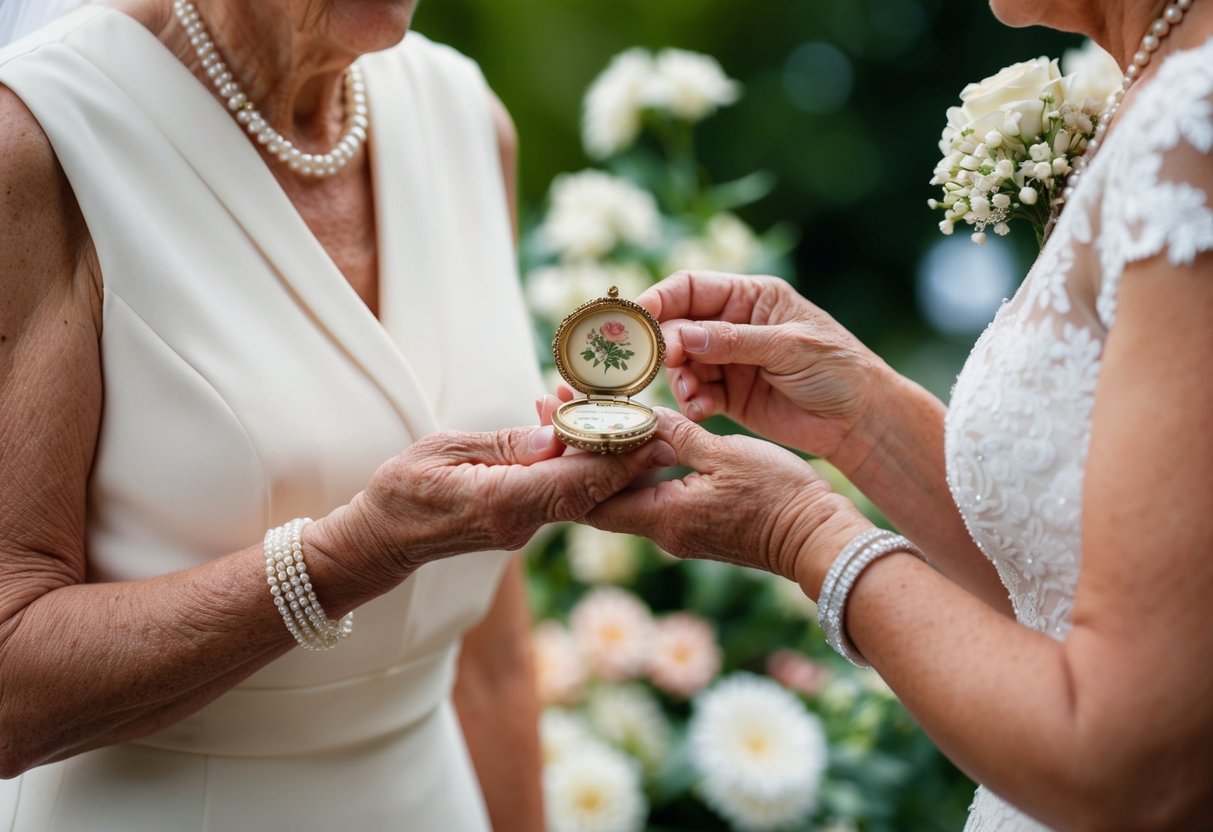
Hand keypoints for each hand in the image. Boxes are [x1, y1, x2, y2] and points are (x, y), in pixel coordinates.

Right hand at [310, 424, 675, 593]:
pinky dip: (578, 470)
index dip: (614, 459)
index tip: (647, 435)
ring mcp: (522, 531)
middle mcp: (519, 524)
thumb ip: (505, 444)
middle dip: (626, 462)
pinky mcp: (522, 527)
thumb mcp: (445, 450)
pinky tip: (587, 438)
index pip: (571, 481)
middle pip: (587, 492)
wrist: (382, 539)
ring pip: (578, 496)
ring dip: (605, 462)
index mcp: (499, 503)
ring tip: (637, 427)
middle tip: (664, 431)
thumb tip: (557, 435)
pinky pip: (560, 498)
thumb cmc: (401, 488)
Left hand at [584, 409, 869, 589]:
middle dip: (578, 452)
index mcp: (663, 516)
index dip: (565, 458)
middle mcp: (662, 531)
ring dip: (608, 458)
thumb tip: (639, 416)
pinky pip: (652, 496)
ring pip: (626, 494)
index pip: (590, 497)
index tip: (551, 416)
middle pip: (600, 496)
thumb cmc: (778, 497)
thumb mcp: (725, 455)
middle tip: (559, 407)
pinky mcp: (695, 527)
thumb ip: (677, 436)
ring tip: (589, 413)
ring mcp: (679, 532)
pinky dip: (637, 469)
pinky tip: (635, 437)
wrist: (818, 539)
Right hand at [638, 271, 890, 458]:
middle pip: (679, 325)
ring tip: (692, 394)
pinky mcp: (728, 395)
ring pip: (682, 363)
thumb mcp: (789, 348)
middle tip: (663, 364)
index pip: (692, 287)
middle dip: (666, 345)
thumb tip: (681, 335)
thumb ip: (735, 342)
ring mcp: (729, 360)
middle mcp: (734, 325)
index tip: (636, 318)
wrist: (860, 420)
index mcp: (751, 297)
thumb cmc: (837, 370)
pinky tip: (700, 411)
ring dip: (678, 378)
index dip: (660, 299)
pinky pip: (696, 393)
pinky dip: (691, 402)